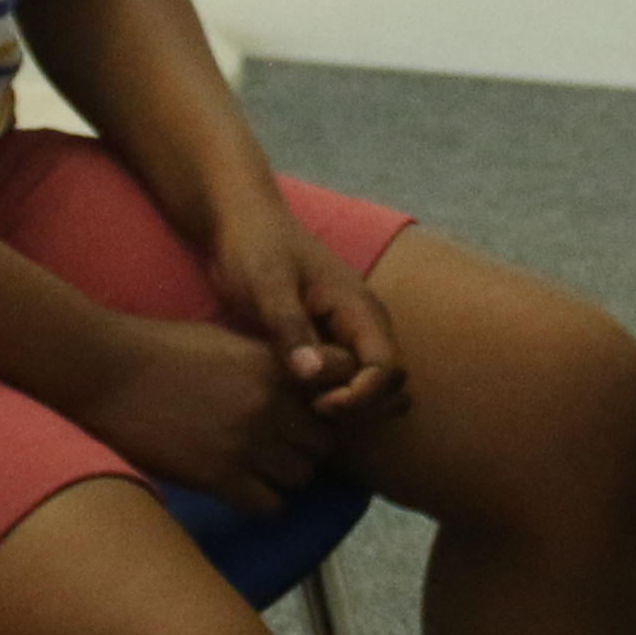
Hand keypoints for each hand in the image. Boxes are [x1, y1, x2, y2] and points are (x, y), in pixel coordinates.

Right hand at [63, 313, 339, 516]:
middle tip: (279, 445)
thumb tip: (297, 382)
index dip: (329, 400)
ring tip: (257, 467)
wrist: (106, 372)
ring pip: (300, 477)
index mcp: (271, 366)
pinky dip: (260, 500)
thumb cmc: (158, 350)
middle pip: (323, 442)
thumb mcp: (225, 341)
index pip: (339, 386)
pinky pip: (269, 505)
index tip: (309, 408)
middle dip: (305, 444)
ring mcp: (244, 444)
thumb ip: (265, 364)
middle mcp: (268, 406)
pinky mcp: (218, 478)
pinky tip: (238, 486)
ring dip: (283, 475)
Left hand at [214, 214, 405, 422]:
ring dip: (351, 404)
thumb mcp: (266, 285)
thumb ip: (289, 327)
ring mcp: (353, 330)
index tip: (319, 405)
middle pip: (391, 383)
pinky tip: (300, 399)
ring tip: (306, 408)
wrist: (245, 222)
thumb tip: (312, 374)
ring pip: (374, 383)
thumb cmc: (255, 248)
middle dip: (361, 407)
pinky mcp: (335, 338)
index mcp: (359, 307)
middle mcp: (367, 321)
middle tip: (312, 412)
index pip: (387, 368)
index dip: (361, 397)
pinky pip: (352, 377)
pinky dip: (338, 395)